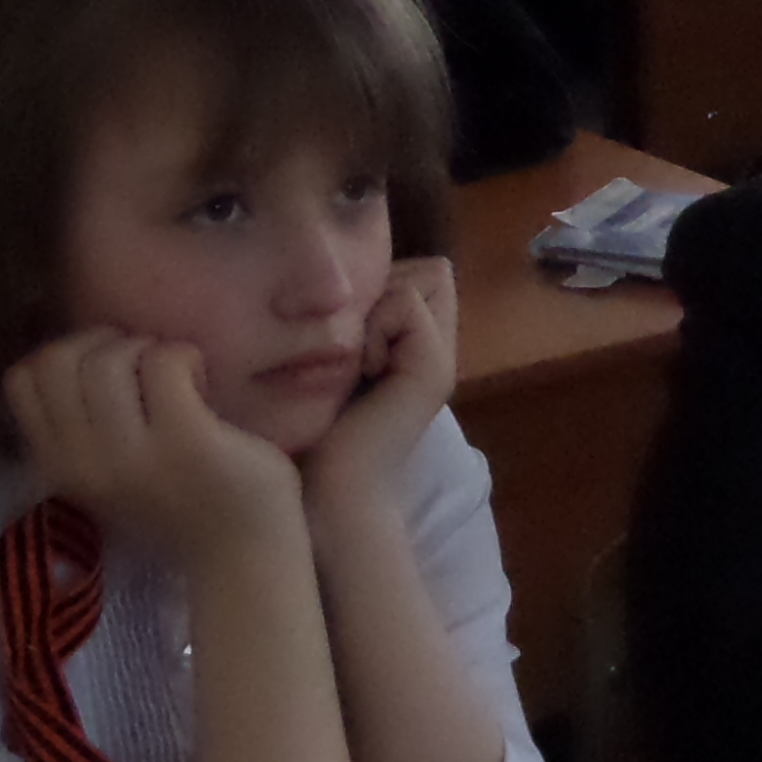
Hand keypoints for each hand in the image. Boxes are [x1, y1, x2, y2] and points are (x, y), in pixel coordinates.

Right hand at [6, 330, 307, 571]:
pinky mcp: (185, 440)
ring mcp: (132, 456)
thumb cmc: (180, 500)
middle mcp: (83, 464)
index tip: (108, 375)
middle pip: (58, 360)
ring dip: (146, 350)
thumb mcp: (106, 468)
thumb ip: (81, 425)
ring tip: (175, 379)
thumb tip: (79, 348)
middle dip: (102, 345)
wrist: (244, 553)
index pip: (22, 379)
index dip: (66, 356)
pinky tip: (200, 382)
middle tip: (143, 371)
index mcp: (57, 467)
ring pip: (108, 358)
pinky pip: (165, 361)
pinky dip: (184, 356)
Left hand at [301, 257, 459, 520]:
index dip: (388, 285)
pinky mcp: (434, 368)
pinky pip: (407, 302)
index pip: (426, 272)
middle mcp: (438, 349)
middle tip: (357, 349)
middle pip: (429, 271)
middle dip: (385, 293)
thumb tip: (351, 280)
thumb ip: (359, 323)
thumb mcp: (337, 362)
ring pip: (419, 280)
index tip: (354, 336)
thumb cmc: (319, 430)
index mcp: (417, 347)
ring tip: (359, 363)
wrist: (333, 491)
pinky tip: (364, 373)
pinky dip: (375, 330)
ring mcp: (441, 359)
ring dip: (376, 313)